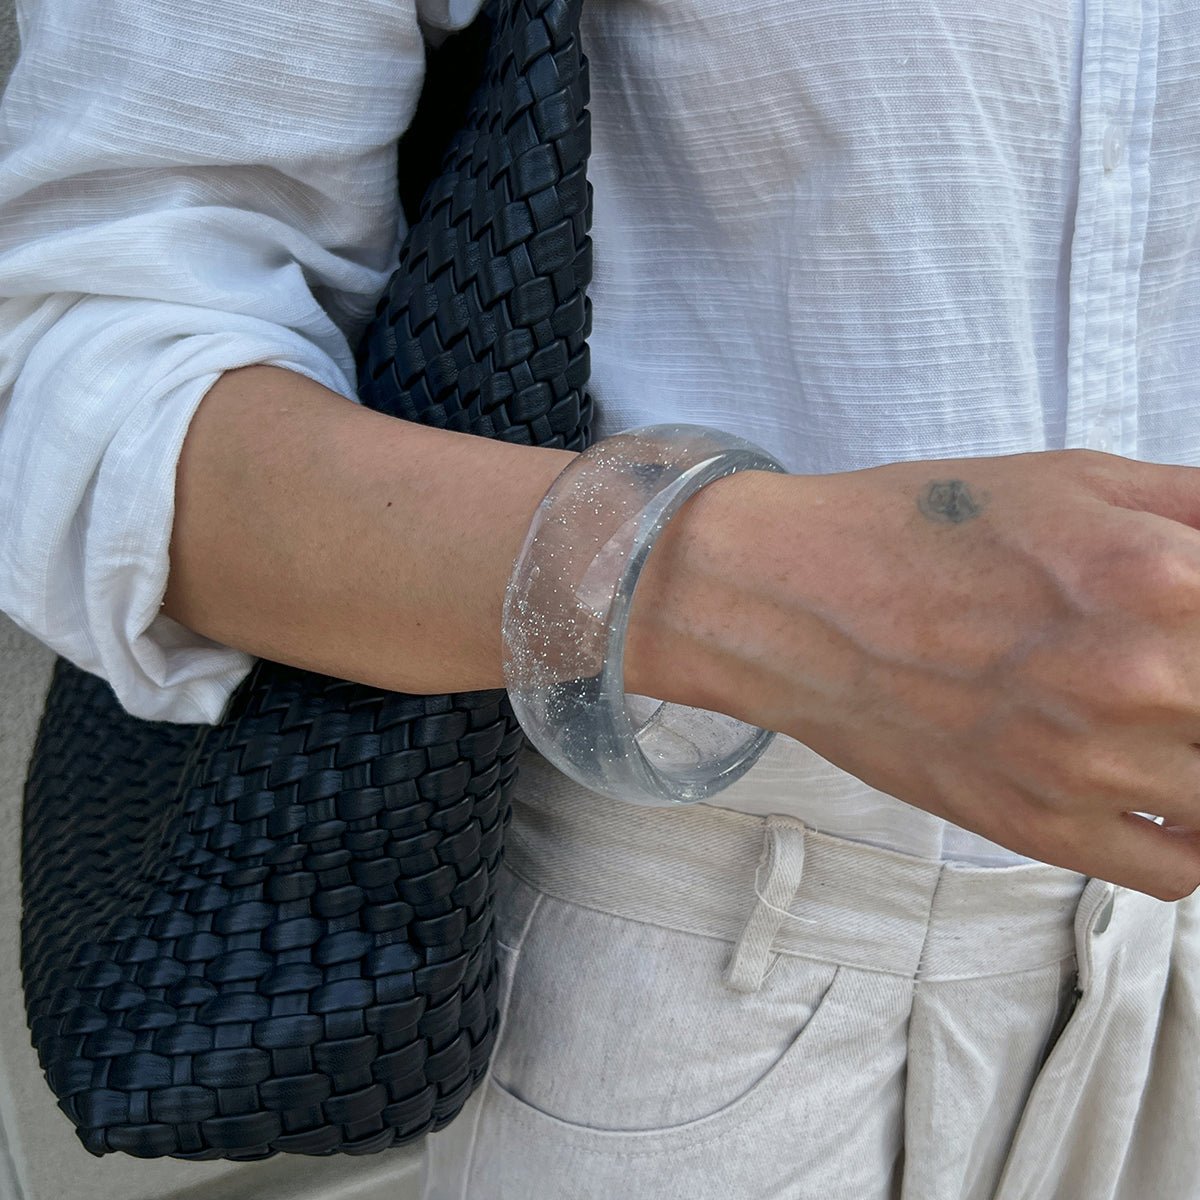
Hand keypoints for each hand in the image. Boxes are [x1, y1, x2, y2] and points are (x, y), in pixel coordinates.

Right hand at [629, 448, 1199, 898]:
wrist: (797, 599)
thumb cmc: (922, 530)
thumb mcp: (1078, 477)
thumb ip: (1199, 507)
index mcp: (1165, 575)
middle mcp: (1142, 678)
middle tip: (1169, 673)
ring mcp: (1092, 766)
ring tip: (1162, 721)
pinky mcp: (1042, 828)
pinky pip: (1181, 869)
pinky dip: (1190, 836)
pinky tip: (1156, 789)